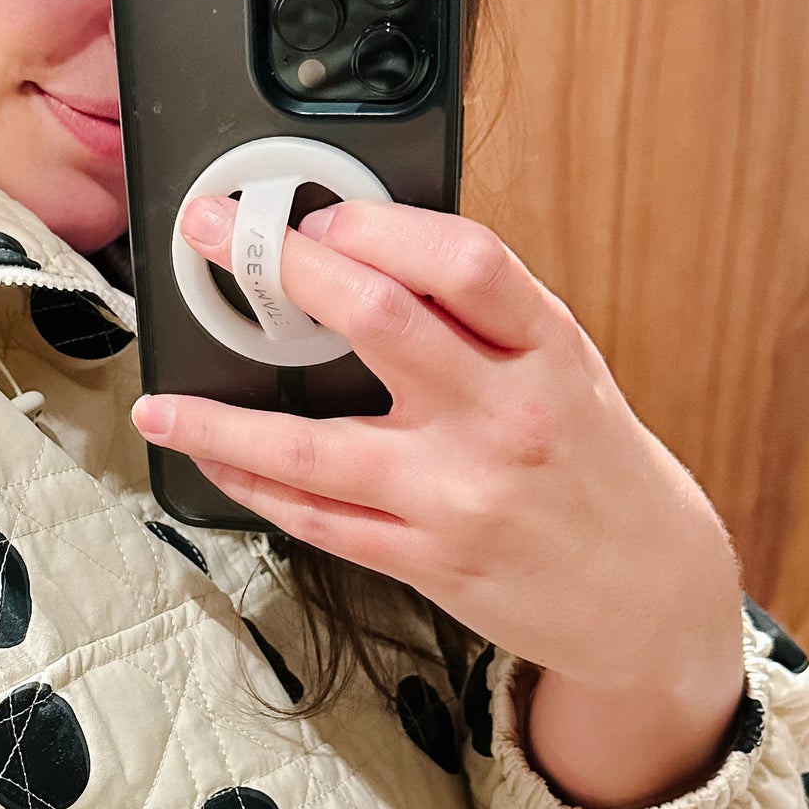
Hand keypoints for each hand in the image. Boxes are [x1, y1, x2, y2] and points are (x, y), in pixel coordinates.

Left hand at [132, 196, 748, 808]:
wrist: (647, 593)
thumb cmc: (598, 468)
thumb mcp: (568, 371)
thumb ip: (486, 320)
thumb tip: (373, 254)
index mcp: (548, 352)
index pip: (463, 260)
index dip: (378, 225)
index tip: (318, 215)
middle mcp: (504, 418)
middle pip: (378, 321)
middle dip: (280, 267)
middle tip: (213, 235)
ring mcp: (459, 496)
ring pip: (314, 446)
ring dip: (222, 420)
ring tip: (161, 402)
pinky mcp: (427, 561)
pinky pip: (317, 520)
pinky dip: (253, 487)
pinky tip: (214, 462)